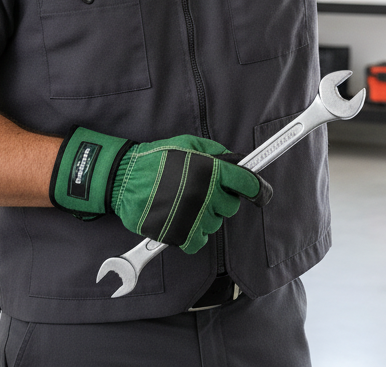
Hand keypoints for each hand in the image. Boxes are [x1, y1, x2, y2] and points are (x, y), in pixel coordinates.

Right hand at [50, 127, 270, 253]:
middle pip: (231, 206)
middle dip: (222, 198)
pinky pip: (199, 241)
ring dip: (206, 215)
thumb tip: (236, 162)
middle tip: (202, 191)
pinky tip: (183, 221)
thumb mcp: (189, 144)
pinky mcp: (178, 234)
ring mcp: (192, 216)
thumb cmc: (156, 158)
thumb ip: (216, 152)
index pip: (247, 184)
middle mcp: (205, 194)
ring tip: (185, 202)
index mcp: (210, 170)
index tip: (261, 194)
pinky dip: (193, 234)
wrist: (124, 178)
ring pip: (215, 224)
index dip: (258, 190)